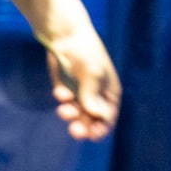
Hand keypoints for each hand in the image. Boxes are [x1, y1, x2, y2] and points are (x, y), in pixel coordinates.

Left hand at [42, 26, 119, 141]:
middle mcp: (96, 96)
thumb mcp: (92, 73)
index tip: (92, 134)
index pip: (108, 118)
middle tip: (76, 130)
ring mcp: (80, 93)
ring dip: (70, 115)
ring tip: (64, 109)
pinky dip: (62, 99)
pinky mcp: (65, 89)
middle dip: (84, 127)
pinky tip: (59, 91)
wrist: (65, 37)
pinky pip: (64, 102)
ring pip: (76, 114)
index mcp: (110, 93)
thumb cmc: (85, 52)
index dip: (101, 129)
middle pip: (91, 121)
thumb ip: (92, 94)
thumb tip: (96, 115)